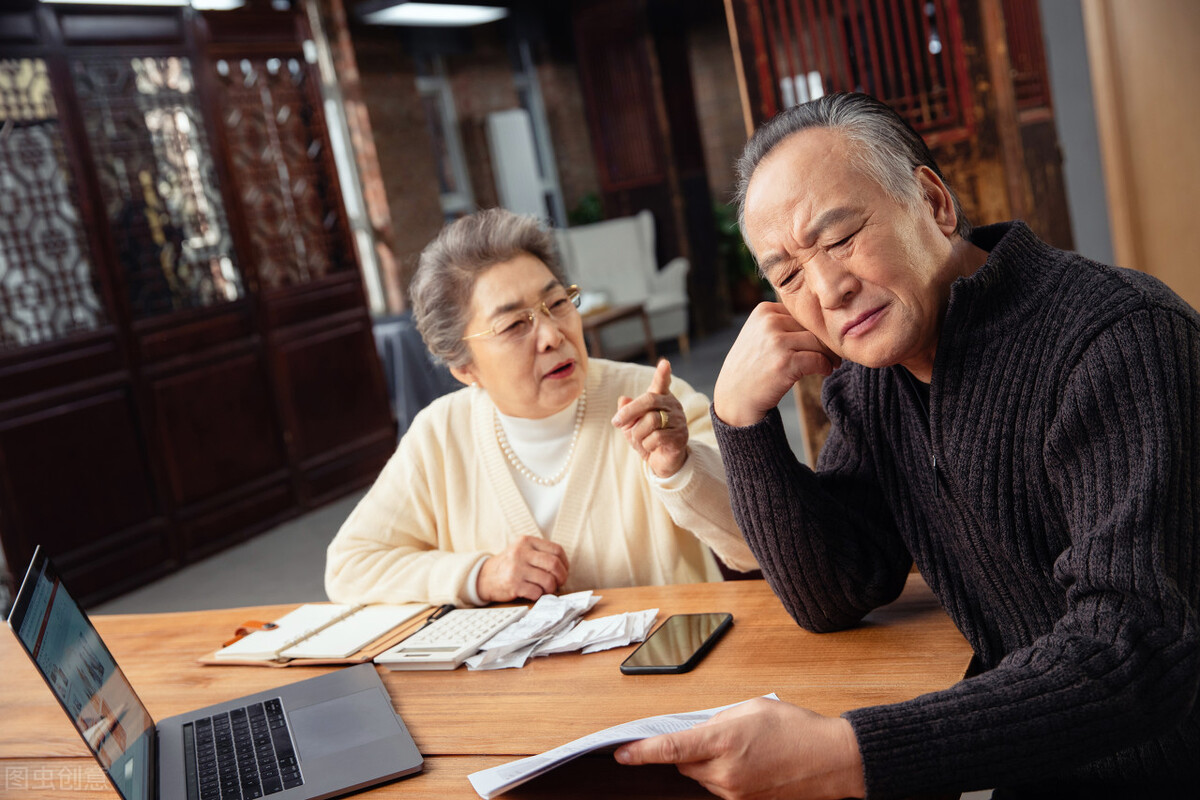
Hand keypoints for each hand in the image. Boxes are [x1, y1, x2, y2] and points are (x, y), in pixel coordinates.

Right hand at [476, 536, 568, 602]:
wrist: (484, 577)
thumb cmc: (509, 565)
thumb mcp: (521, 550)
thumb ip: (540, 553)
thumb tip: (564, 567)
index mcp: (526, 541)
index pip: (556, 550)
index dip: (564, 563)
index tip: (564, 570)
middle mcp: (520, 552)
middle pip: (554, 564)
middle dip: (561, 577)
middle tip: (559, 582)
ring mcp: (516, 568)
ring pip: (548, 580)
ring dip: (551, 588)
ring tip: (546, 589)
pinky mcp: (513, 585)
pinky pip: (537, 592)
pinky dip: (540, 595)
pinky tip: (535, 593)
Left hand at [610, 359, 688, 477]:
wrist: (660, 461)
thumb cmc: (646, 438)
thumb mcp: (631, 425)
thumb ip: (626, 412)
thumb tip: (623, 399)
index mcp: (661, 398)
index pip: (662, 383)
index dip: (662, 374)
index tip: (664, 363)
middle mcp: (672, 405)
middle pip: (649, 400)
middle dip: (629, 411)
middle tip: (616, 422)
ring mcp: (679, 420)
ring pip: (651, 421)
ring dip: (638, 433)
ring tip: (640, 440)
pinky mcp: (680, 436)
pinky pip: (656, 438)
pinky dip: (646, 445)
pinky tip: (651, 447)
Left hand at [614, 698, 864, 799]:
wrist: (832, 760)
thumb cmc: (797, 729)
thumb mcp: (751, 709)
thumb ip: (717, 720)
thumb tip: (696, 731)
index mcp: (724, 742)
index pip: (671, 750)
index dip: (643, 753)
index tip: (623, 754)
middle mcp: (725, 772)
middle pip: (683, 763)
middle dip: (687, 749)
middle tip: (712, 734)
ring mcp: (735, 792)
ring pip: (700, 776)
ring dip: (707, 762)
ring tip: (741, 746)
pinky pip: (719, 786)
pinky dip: (722, 773)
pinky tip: (747, 760)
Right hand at [713, 302, 840, 426]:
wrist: (735, 397)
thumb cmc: (752, 367)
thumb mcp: (760, 334)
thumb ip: (784, 323)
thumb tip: (823, 320)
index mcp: (764, 310)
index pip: (803, 314)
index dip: (817, 328)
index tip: (823, 342)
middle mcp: (769, 322)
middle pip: (813, 326)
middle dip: (826, 342)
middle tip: (833, 356)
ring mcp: (776, 341)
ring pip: (818, 342)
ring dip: (829, 355)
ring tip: (831, 364)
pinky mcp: (785, 362)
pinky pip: (818, 359)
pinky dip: (826, 367)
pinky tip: (824, 372)